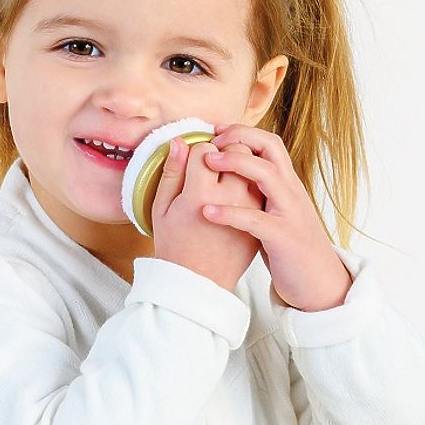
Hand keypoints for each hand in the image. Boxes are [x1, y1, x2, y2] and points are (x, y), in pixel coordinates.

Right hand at [150, 138, 262, 292]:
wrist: (199, 283)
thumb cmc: (175, 247)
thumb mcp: (162, 210)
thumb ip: (171, 173)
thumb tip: (180, 141)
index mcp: (199, 194)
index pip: (204, 149)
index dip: (196, 149)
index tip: (192, 161)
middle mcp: (229, 197)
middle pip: (236, 150)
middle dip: (225, 149)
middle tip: (213, 162)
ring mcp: (250, 208)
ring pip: (256, 165)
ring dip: (242, 163)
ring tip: (226, 175)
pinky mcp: (261, 218)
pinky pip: (262, 186)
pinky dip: (252, 182)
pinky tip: (236, 191)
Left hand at [200, 124, 352, 311]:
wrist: (320, 282)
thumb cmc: (291, 248)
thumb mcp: (277, 213)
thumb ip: (261, 193)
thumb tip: (236, 174)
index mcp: (287, 185)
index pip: (270, 144)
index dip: (242, 132)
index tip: (216, 131)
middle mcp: (291, 192)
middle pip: (271, 149)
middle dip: (239, 137)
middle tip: (210, 140)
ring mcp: (290, 213)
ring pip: (267, 175)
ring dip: (235, 163)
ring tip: (207, 163)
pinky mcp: (284, 238)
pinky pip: (256, 220)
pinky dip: (231, 214)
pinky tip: (207, 213)